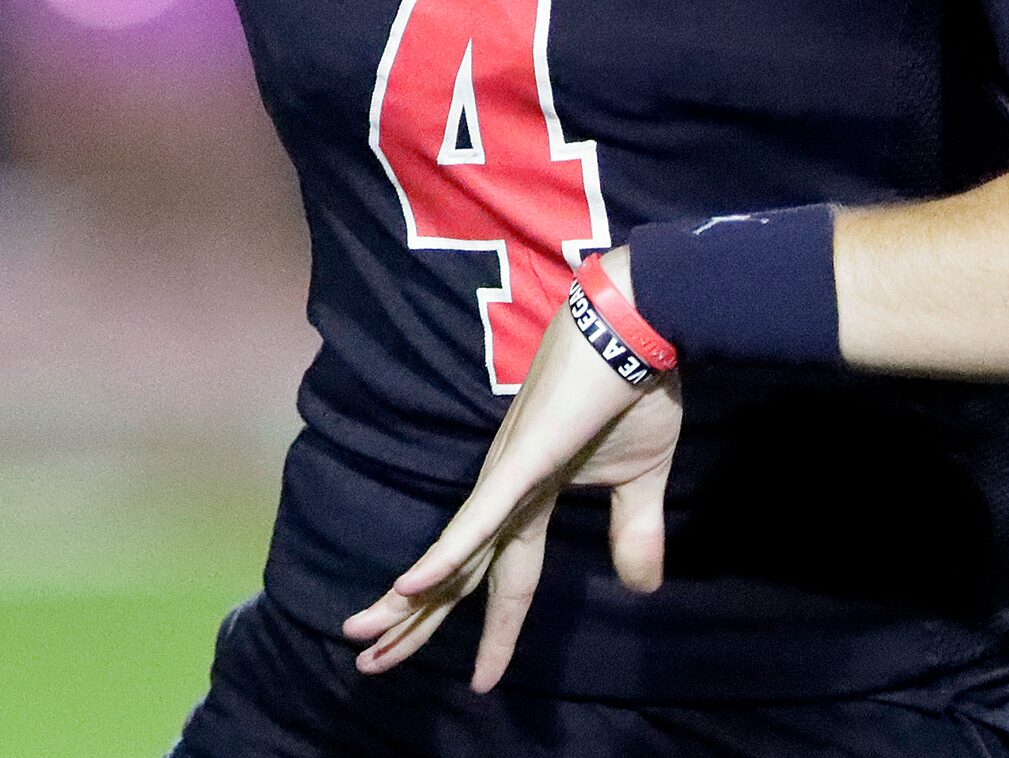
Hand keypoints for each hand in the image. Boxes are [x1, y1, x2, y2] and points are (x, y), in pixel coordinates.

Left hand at [342, 249, 679, 692]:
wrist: (642, 326)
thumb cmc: (638, 389)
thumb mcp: (644, 479)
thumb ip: (636, 532)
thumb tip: (642, 588)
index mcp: (533, 496)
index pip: (508, 579)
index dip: (496, 633)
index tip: (480, 683)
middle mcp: (505, 490)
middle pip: (454, 575)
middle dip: (413, 626)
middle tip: (368, 664)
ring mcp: (507, 474)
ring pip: (452, 556)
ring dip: (409, 606)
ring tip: (364, 641)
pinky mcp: (521, 459)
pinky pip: (482, 518)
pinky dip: (447, 555)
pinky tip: (410, 588)